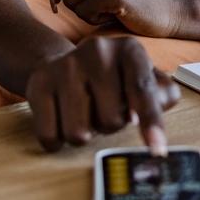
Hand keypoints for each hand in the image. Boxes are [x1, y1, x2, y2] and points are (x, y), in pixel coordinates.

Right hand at [24, 35, 179, 152]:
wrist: (63, 63)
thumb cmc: (113, 78)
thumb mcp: (142, 77)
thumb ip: (161, 94)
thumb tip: (155, 110)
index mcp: (130, 50)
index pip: (143, 90)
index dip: (151, 121)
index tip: (157, 149)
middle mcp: (97, 51)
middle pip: (111, 121)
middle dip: (110, 125)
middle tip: (104, 108)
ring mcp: (65, 66)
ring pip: (79, 133)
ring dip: (85, 133)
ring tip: (85, 112)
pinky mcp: (38, 84)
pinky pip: (50, 136)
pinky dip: (57, 140)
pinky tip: (62, 119)